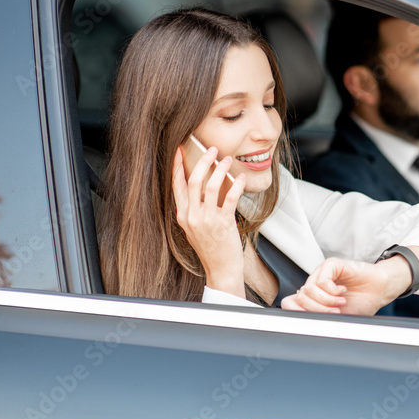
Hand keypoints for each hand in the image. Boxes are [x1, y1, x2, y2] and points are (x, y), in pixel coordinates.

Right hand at [172, 145, 247, 297]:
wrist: (221, 269)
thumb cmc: (211, 248)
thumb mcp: (196, 228)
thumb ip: (195, 209)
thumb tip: (205, 185)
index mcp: (182, 216)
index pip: (177, 185)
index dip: (178, 166)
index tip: (181, 151)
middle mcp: (192, 216)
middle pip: (194, 181)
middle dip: (203, 161)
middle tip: (212, 149)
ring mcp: (207, 220)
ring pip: (212, 186)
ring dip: (220, 169)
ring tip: (227, 159)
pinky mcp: (223, 223)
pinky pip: (230, 198)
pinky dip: (237, 185)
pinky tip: (241, 178)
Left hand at [280, 256, 410, 315]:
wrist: (379, 292)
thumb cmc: (360, 304)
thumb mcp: (335, 318)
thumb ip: (317, 317)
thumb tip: (300, 320)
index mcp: (312, 297)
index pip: (289, 303)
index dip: (298, 312)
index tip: (317, 319)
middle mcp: (314, 284)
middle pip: (300, 298)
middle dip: (317, 309)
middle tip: (335, 312)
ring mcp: (321, 273)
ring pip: (309, 290)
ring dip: (327, 301)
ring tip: (341, 303)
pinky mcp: (331, 265)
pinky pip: (321, 280)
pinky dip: (332, 291)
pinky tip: (343, 291)